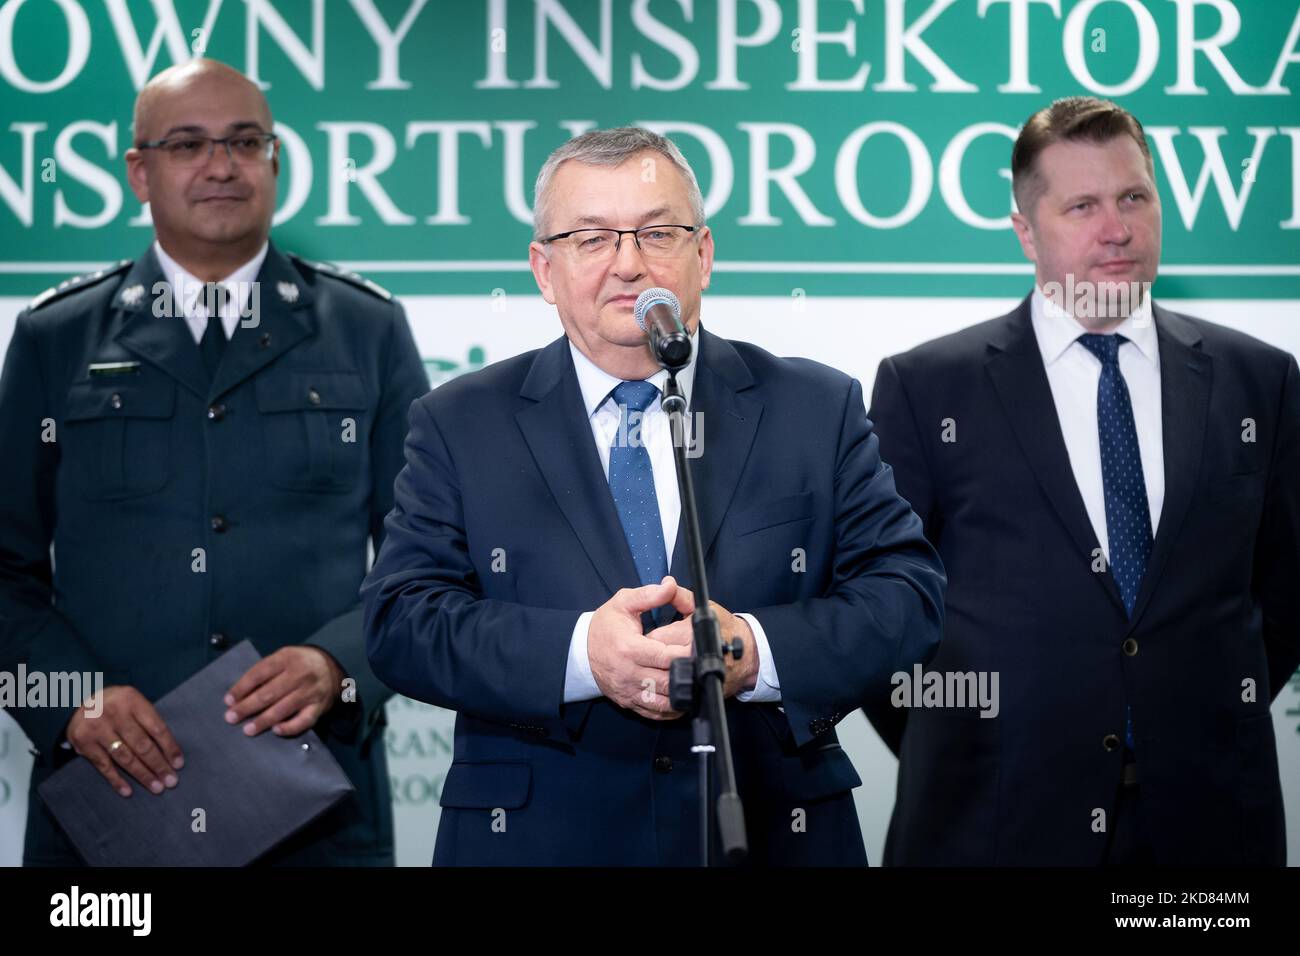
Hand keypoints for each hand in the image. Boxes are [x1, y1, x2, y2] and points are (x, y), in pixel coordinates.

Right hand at [65, 686, 182, 797]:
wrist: (77, 702)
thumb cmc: (116, 705)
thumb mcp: (132, 702)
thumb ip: (147, 720)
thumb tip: (169, 752)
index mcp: (132, 700)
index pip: (156, 728)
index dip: (169, 748)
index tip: (179, 765)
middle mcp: (114, 713)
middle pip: (142, 745)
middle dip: (158, 765)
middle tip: (171, 782)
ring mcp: (97, 729)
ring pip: (125, 757)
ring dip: (142, 775)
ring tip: (156, 788)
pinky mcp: (83, 743)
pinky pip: (104, 766)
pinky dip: (117, 780)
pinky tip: (128, 791)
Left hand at [224, 646, 345, 736]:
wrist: (330, 666)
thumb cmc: (298, 663)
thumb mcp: (282, 658)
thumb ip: (264, 672)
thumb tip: (239, 694)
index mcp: (287, 658)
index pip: (260, 673)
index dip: (242, 688)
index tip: (228, 701)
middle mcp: (300, 674)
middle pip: (270, 693)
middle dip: (247, 707)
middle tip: (231, 718)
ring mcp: (310, 691)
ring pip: (284, 708)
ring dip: (263, 720)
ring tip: (247, 730)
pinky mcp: (319, 706)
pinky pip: (304, 720)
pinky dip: (290, 727)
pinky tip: (276, 731)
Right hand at [588, 577, 692, 719]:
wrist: (581, 650)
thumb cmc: (605, 625)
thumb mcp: (624, 602)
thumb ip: (649, 595)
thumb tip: (670, 585)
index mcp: (629, 648)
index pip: (666, 656)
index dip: (687, 653)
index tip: (700, 647)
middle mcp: (629, 674)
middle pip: (668, 680)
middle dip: (689, 674)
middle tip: (704, 666)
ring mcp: (628, 691)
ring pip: (663, 702)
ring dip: (683, 695)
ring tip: (696, 684)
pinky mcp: (628, 702)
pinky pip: (654, 713)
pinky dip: (671, 710)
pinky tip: (683, 699)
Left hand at [646, 588, 758, 698]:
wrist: (747, 655)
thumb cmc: (724, 628)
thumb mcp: (703, 606)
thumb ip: (680, 596)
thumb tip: (666, 584)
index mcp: (690, 633)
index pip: (655, 638)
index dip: (648, 638)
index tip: (650, 636)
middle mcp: (691, 657)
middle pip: (656, 659)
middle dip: (651, 655)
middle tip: (654, 650)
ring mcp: (695, 677)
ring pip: (662, 677)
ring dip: (657, 672)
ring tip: (661, 664)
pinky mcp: (698, 693)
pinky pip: (672, 694)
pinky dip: (668, 687)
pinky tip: (671, 676)